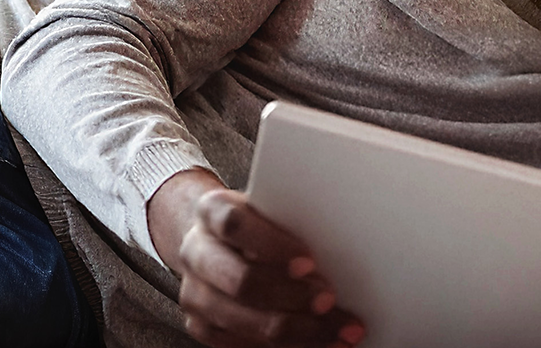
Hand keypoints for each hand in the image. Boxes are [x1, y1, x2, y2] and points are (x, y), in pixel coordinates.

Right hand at [148, 169, 364, 346]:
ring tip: (340, 331)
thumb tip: (345, 246)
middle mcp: (196, 253)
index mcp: (211, 211)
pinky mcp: (202, 327)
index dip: (273, 245)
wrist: (211, 239)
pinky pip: (243, 346)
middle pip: (241, 281)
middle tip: (330, 301)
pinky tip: (320, 345)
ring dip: (298, 331)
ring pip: (244, 321)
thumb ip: (292, 221)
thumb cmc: (256, 222)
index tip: (310, 262)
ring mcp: (194, 294)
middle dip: (292, 296)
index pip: (236, 225)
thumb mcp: (268, 207)